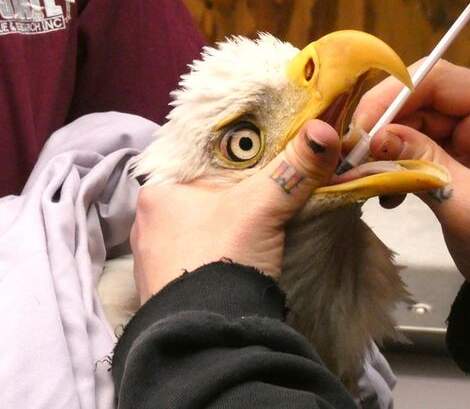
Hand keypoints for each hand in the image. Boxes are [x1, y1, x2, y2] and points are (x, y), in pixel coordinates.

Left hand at [131, 119, 340, 302]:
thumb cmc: (221, 258)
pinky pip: (192, 260)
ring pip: (194, 230)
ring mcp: (151, 260)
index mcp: (157, 192)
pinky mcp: (163, 291)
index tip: (259, 154)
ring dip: (220, 229)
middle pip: (196, 196)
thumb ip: (292, 168)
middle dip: (228, 195)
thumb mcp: (262, 207)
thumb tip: (324, 131)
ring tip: (253, 227)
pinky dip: (213, 256)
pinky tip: (235, 259)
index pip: (192, 160)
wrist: (205, 338)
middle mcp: (145, 223)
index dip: (228, 156)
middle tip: (263, 189)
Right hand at [353, 0, 469, 315]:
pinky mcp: (454, 158)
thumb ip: (420, 165)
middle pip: (438, 82)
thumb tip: (372, 134)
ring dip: (384, 135)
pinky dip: (390, 154)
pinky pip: (414, 139)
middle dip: (393, 105)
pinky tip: (377, 179)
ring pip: (417, 112)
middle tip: (357, 140)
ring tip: (361, 167)